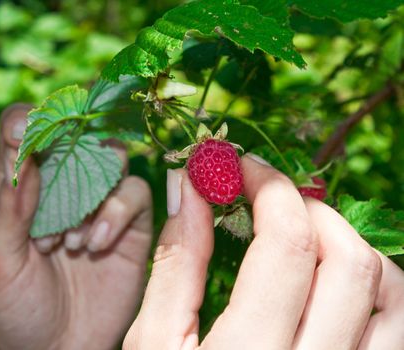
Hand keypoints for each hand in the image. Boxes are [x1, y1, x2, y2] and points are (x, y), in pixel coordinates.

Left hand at [0, 105, 152, 349]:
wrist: (61, 348)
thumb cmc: (18, 308)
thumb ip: (8, 208)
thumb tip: (23, 151)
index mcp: (22, 187)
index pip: (22, 130)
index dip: (25, 120)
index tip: (23, 132)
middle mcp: (63, 185)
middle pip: (75, 133)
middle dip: (70, 152)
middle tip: (59, 186)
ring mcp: (100, 202)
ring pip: (112, 157)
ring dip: (92, 191)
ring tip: (69, 240)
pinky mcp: (131, 223)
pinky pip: (135, 194)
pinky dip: (116, 213)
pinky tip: (94, 245)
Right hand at [124, 155, 403, 348]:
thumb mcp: (154, 340)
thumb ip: (176, 259)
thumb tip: (191, 184)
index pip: (287, 246)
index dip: (267, 188)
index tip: (240, 167)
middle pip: (350, 261)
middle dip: (310, 210)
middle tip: (269, 202)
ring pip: (394, 294)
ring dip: (352, 245)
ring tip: (306, 237)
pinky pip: (400, 330)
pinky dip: (379, 290)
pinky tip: (337, 284)